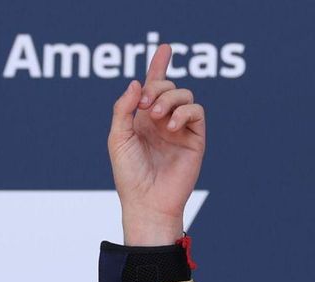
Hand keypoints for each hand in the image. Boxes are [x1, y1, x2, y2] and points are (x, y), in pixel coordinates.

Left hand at [108, 44, 205, 245]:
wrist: (146, 201)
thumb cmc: (128, 175)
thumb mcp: (117, 139)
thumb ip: (123, 109)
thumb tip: (138, 82)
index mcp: (141, 119)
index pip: (152, 87)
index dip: (158, 66)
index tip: (164, 48)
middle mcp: (161, 121)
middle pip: (168, 87)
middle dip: (158, 87)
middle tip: (146, 105)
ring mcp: (180, 128)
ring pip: (184, 95)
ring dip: (170, 98)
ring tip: (157, 116)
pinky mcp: (196, 138)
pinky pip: (197, 111)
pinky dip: (185, 112)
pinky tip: (172, 124)